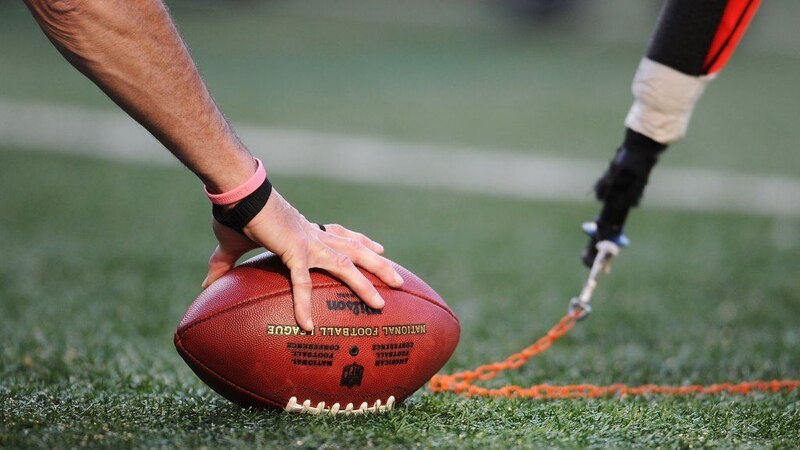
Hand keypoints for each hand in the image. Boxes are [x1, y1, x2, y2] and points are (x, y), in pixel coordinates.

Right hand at [201, 189, 403, 331]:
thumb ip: (224, 266)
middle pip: (355, 250)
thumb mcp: (232, 244)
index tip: (377, 248)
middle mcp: (314, 235)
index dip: (360, 242)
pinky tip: (308, 324)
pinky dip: (304, 303)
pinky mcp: (294, 250)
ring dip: (367, 282)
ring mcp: (308, 243)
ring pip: (346, 265)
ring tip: (383, 302)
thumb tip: (205, 286)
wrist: (236, 192)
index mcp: (306, 230)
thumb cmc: (236, 213)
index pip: (340, 235)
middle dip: (379, 265)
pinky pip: (302, 282)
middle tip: (400, 280)